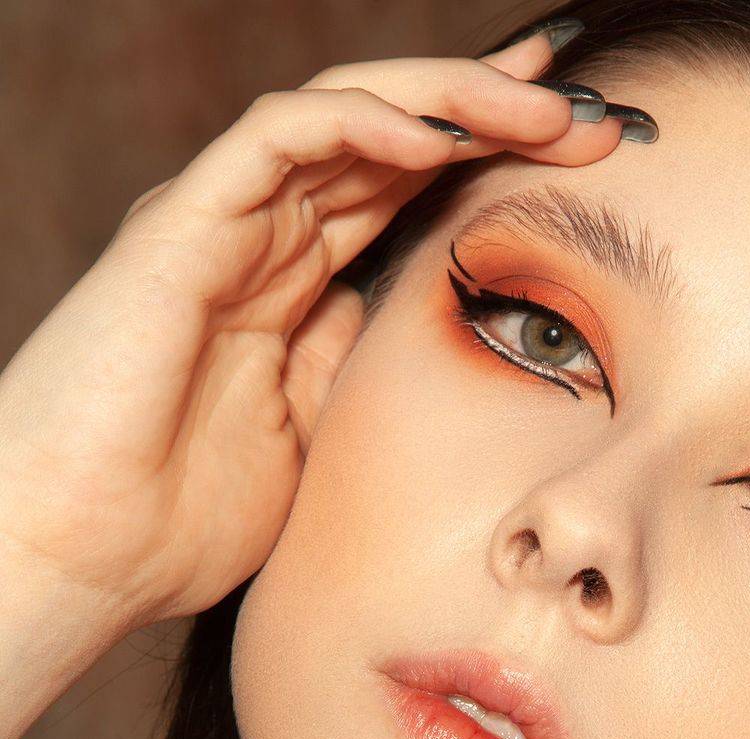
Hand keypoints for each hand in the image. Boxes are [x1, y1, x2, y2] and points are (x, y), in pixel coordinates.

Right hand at [0, 30, 624, 632]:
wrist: (85, 557)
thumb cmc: (185, 518)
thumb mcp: (317, 442)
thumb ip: (355, 370)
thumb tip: (412, 327)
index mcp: (296, 288)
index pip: (408, 196)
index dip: (496, 168)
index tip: (592, 166)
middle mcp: (263, 240)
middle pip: (394, 142)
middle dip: (498, 118)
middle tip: (596, 116)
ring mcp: (222, 226)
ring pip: (347, 117)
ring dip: (449, 102)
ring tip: (544, 106)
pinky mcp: (181, 227)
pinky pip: (276, 139)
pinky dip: (361, 124)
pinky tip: (441, 133)